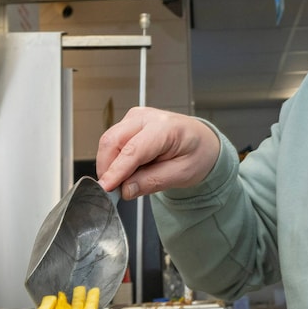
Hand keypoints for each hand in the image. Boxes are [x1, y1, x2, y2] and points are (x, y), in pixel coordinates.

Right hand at [97, 107, 220, 199]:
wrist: (201, 141)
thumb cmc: (196, 153)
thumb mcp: (182, 174)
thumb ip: (153, 181)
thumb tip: (126, 189)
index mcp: (166, 127)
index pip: (133, 150)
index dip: (116, 171)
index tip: (106, 188)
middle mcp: (147, 117)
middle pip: (113, 141)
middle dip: (108, 168)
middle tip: (114, 191)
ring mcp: (135, 118)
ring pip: (108, 142)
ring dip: (110, 165)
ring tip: (127, 180)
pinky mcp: (128, 124)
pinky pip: (112, 142)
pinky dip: (114, 160)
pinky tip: (129, 170)